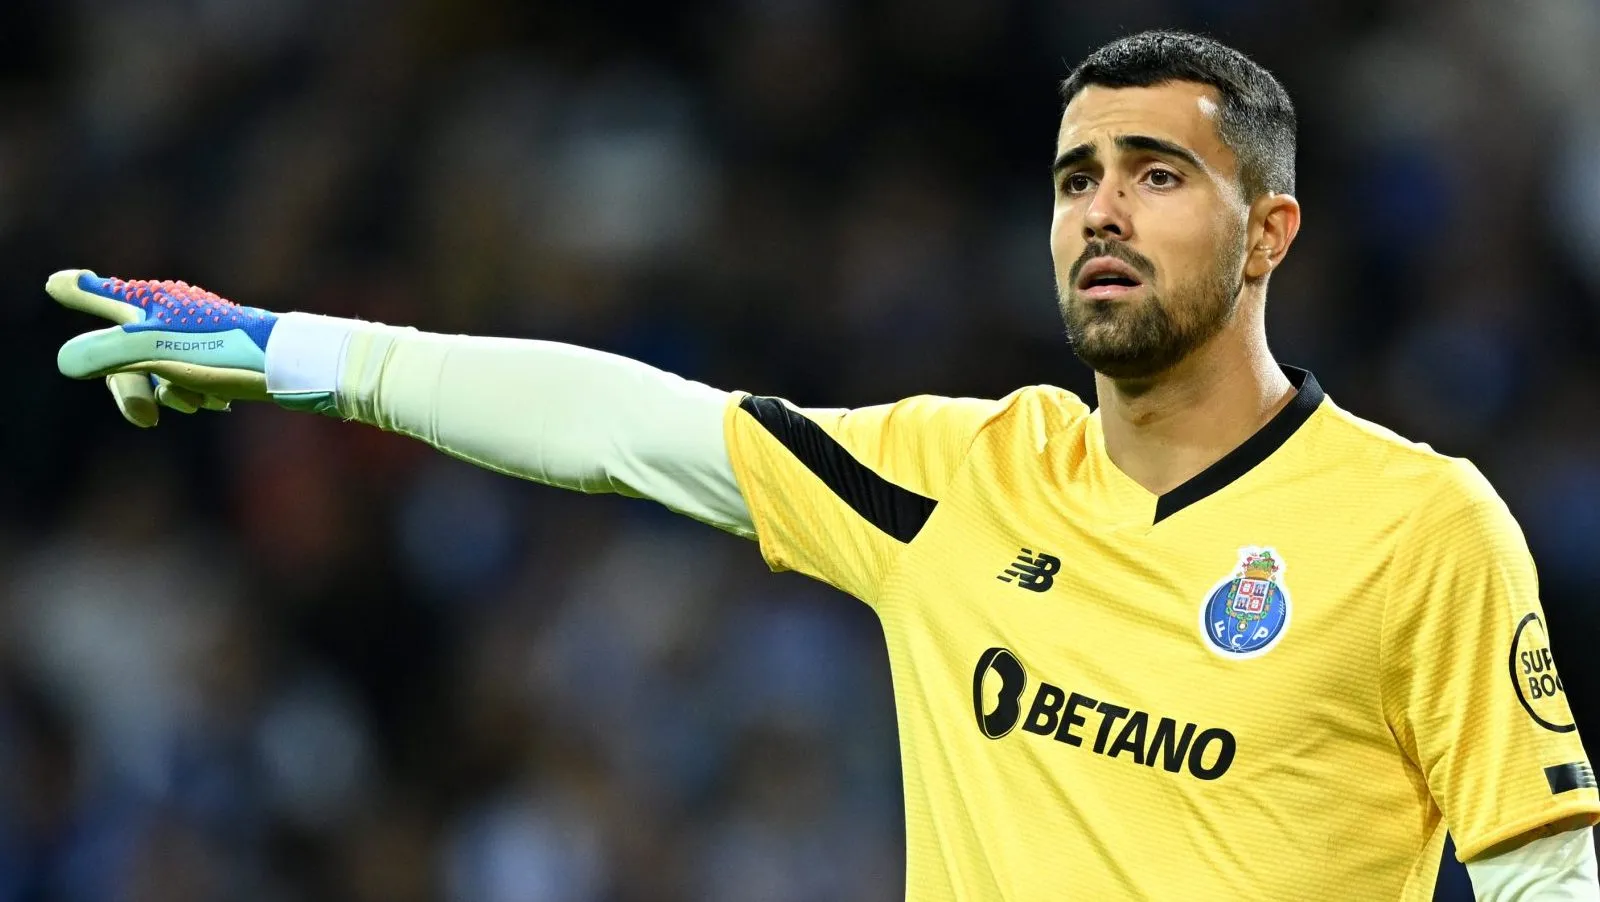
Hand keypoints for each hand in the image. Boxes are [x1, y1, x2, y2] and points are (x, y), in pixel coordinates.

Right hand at [50, 269, 278, 426]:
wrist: (291, 365)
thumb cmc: (222, 353)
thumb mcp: (154, 352)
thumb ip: (105, 354)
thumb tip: (64, 362)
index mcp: (147, 304)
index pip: (100, 294)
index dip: (79, 291)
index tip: (59, 284)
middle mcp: (167, 313)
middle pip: (121, 353)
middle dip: (130, 390)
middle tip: (148, 421)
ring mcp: (192, 335)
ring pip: (155, 372)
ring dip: (172, 395)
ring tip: (201, 400)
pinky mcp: (217, 355)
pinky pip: (188, 380)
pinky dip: (197, 395)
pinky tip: (220, 402)